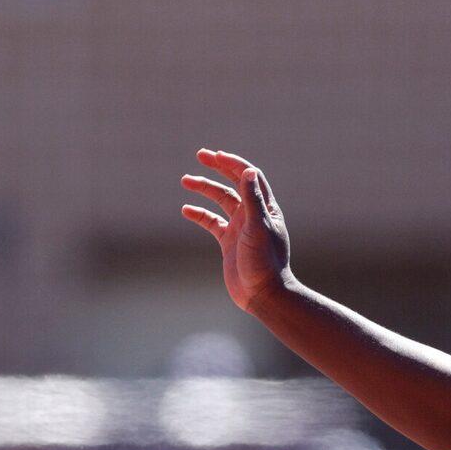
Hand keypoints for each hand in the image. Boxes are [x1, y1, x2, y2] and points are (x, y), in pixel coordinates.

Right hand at [179, 148, 293, 314]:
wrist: (262, 294)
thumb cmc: (265, 262)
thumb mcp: (258, 227)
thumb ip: (252, 199)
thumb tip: (247, 171)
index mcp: (264, 207)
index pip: (248, 176)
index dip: (233, 163)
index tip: (215, 156)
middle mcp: (252, 214)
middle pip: (233, 183)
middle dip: (217, 168)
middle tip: (200, 155)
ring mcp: (240, 227)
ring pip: (220, 201)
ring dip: (204, 189)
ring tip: (186, 180)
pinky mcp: (228, 242)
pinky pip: (211, 223)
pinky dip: (199, 215)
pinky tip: (186, 209)